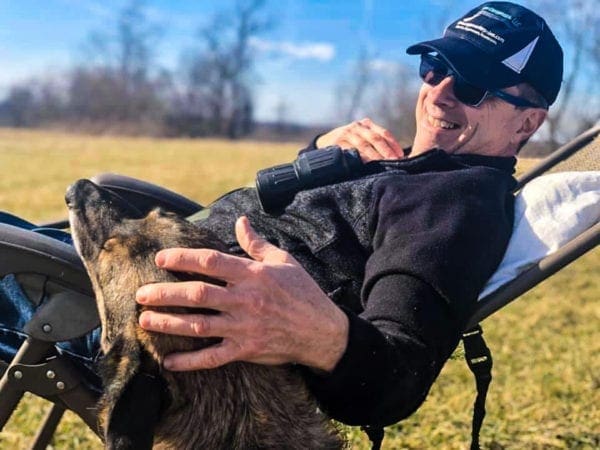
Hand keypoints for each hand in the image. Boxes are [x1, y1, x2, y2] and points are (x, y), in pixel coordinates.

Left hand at [136, 216, 348, 371]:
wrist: (321, 331)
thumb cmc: (303, 292)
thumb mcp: (283, 260)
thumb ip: (256, 243)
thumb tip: (241, 220)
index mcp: (252, 274)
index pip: (210, 262)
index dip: (182, 259)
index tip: (161, 259)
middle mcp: (244, 299)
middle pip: (196, 295)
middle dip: (164, 293)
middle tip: (141, 293)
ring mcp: (244, 327)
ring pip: (198, 325)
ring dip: (168, 323)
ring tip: (145, 320)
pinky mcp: (246, 350)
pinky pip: (213, 358)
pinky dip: (190, 361)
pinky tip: (169, 361)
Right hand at [316, 117, 403, 161]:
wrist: (323, 143)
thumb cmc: (348, 144)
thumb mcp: (361, 139)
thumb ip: (374, 144)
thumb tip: (395, 158)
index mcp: (367, 125)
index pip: (384, 133)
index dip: (393, 144)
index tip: (401, 156)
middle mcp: (357, 126)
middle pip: (375, 138)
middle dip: (386, 151)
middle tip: (394, 161)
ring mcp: (347, 133)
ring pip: (364, 145)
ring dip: (375, 156)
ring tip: (383, 164)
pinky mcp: (338, 142)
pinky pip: (351, 150)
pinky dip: (360, 157)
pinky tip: (366, 164)